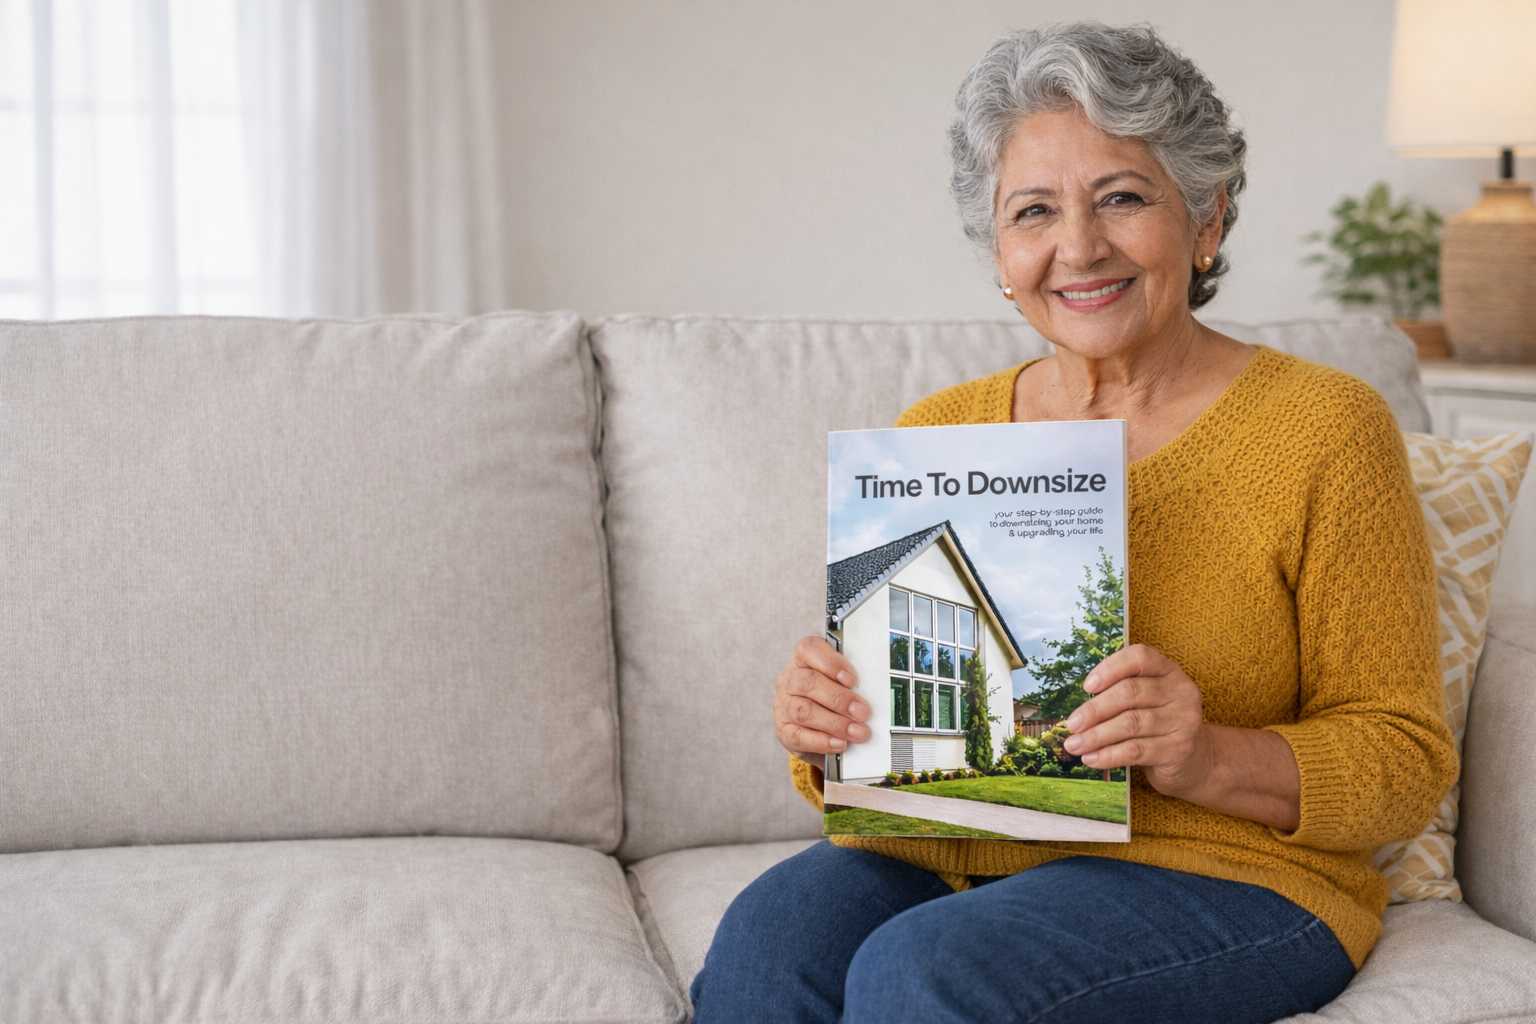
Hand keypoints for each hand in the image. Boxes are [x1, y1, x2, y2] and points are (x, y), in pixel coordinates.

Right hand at [775, 637, 870, 759]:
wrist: (818, 732)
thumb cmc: (833, 701)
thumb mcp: (842, 685)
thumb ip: (853, 683)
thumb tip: (876, 690)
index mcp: (803, 660)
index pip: (809, 649)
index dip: (831, 662)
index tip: (852, 679)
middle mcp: (789, 680)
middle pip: (808, 682)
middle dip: (839, 698)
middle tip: (862, 712)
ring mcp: (784, 706)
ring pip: (804, 711)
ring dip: (835, 723)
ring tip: (857, 732)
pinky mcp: (783, 731)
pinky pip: (799, 736)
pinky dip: (822, 741)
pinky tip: (840, 744)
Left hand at [1062, 644, 1211, 797]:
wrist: (1197, 761)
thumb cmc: (1160, 725)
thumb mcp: (1147, 701)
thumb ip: (1121, 695)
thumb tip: (1077, 711)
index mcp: (1169, 671)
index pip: (1139, 657)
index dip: (1110, 668)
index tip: (1087, 686)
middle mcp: (1180, 692)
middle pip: (1130, 693)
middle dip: (1094, 710)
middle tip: (1071, 724)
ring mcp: (1183, 720)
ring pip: (1130, 723)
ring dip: (1096, 736)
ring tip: (1074, 745)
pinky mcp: (1179, 749)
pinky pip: (1136, 750)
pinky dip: (1109, 755)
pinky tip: (1091, 758)